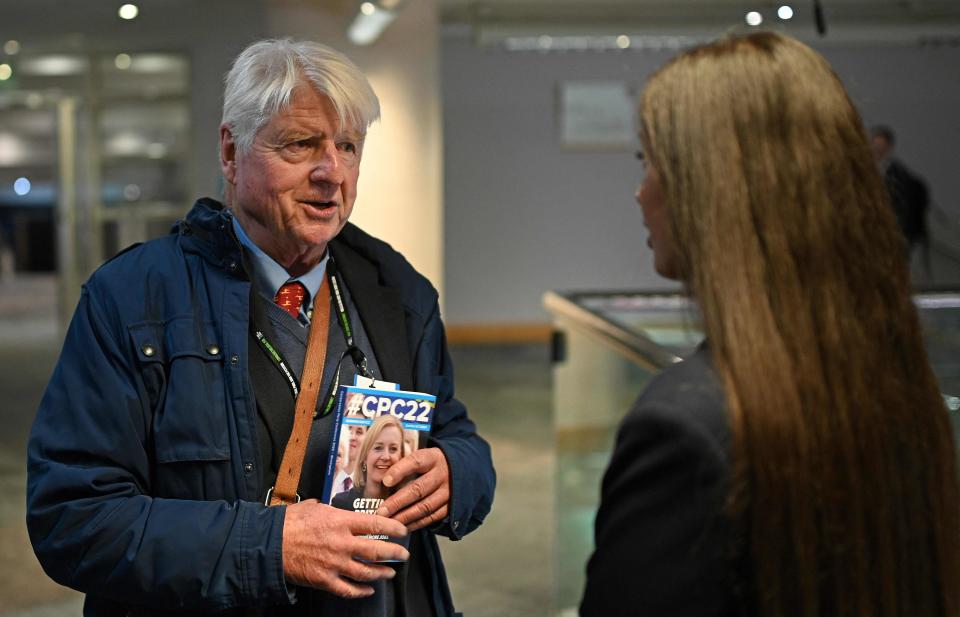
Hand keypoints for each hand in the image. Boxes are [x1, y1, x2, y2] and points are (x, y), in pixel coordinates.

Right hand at [282, 499, 408, 597]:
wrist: (269, 544)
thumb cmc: (289, 523)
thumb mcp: (313, 507)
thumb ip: (329, 509)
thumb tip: (332, 508)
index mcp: (341, 522)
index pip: (376, 525)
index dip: (393, 529)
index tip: (402, 531)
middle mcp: (342, 544)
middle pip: (377, 551)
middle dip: (395, 554)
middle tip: (404, 555)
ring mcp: (334, 564)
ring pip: (367, 572)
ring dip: (382, 573)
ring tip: (390, 573)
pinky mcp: (325, 580)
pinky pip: (348, 589)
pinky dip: (361, 591)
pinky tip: (369, 589)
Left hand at [374, 447, 449, 531]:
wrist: (462, 470)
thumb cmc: (433, 464)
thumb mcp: (424, 457)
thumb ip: (407, 465)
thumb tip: (383, 480)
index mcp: (433, 458)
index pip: (416, 462)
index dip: (400, 471)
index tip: (386, 481)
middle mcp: (442, 475)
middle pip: (418, 489)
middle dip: (397, 502)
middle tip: (381, 511)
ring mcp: (448, 492)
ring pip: (425, 507)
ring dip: (405, 516)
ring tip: (389, 522)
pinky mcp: (451, 507)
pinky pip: (432, 517)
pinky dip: (416, 523)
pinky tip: (403, 526)